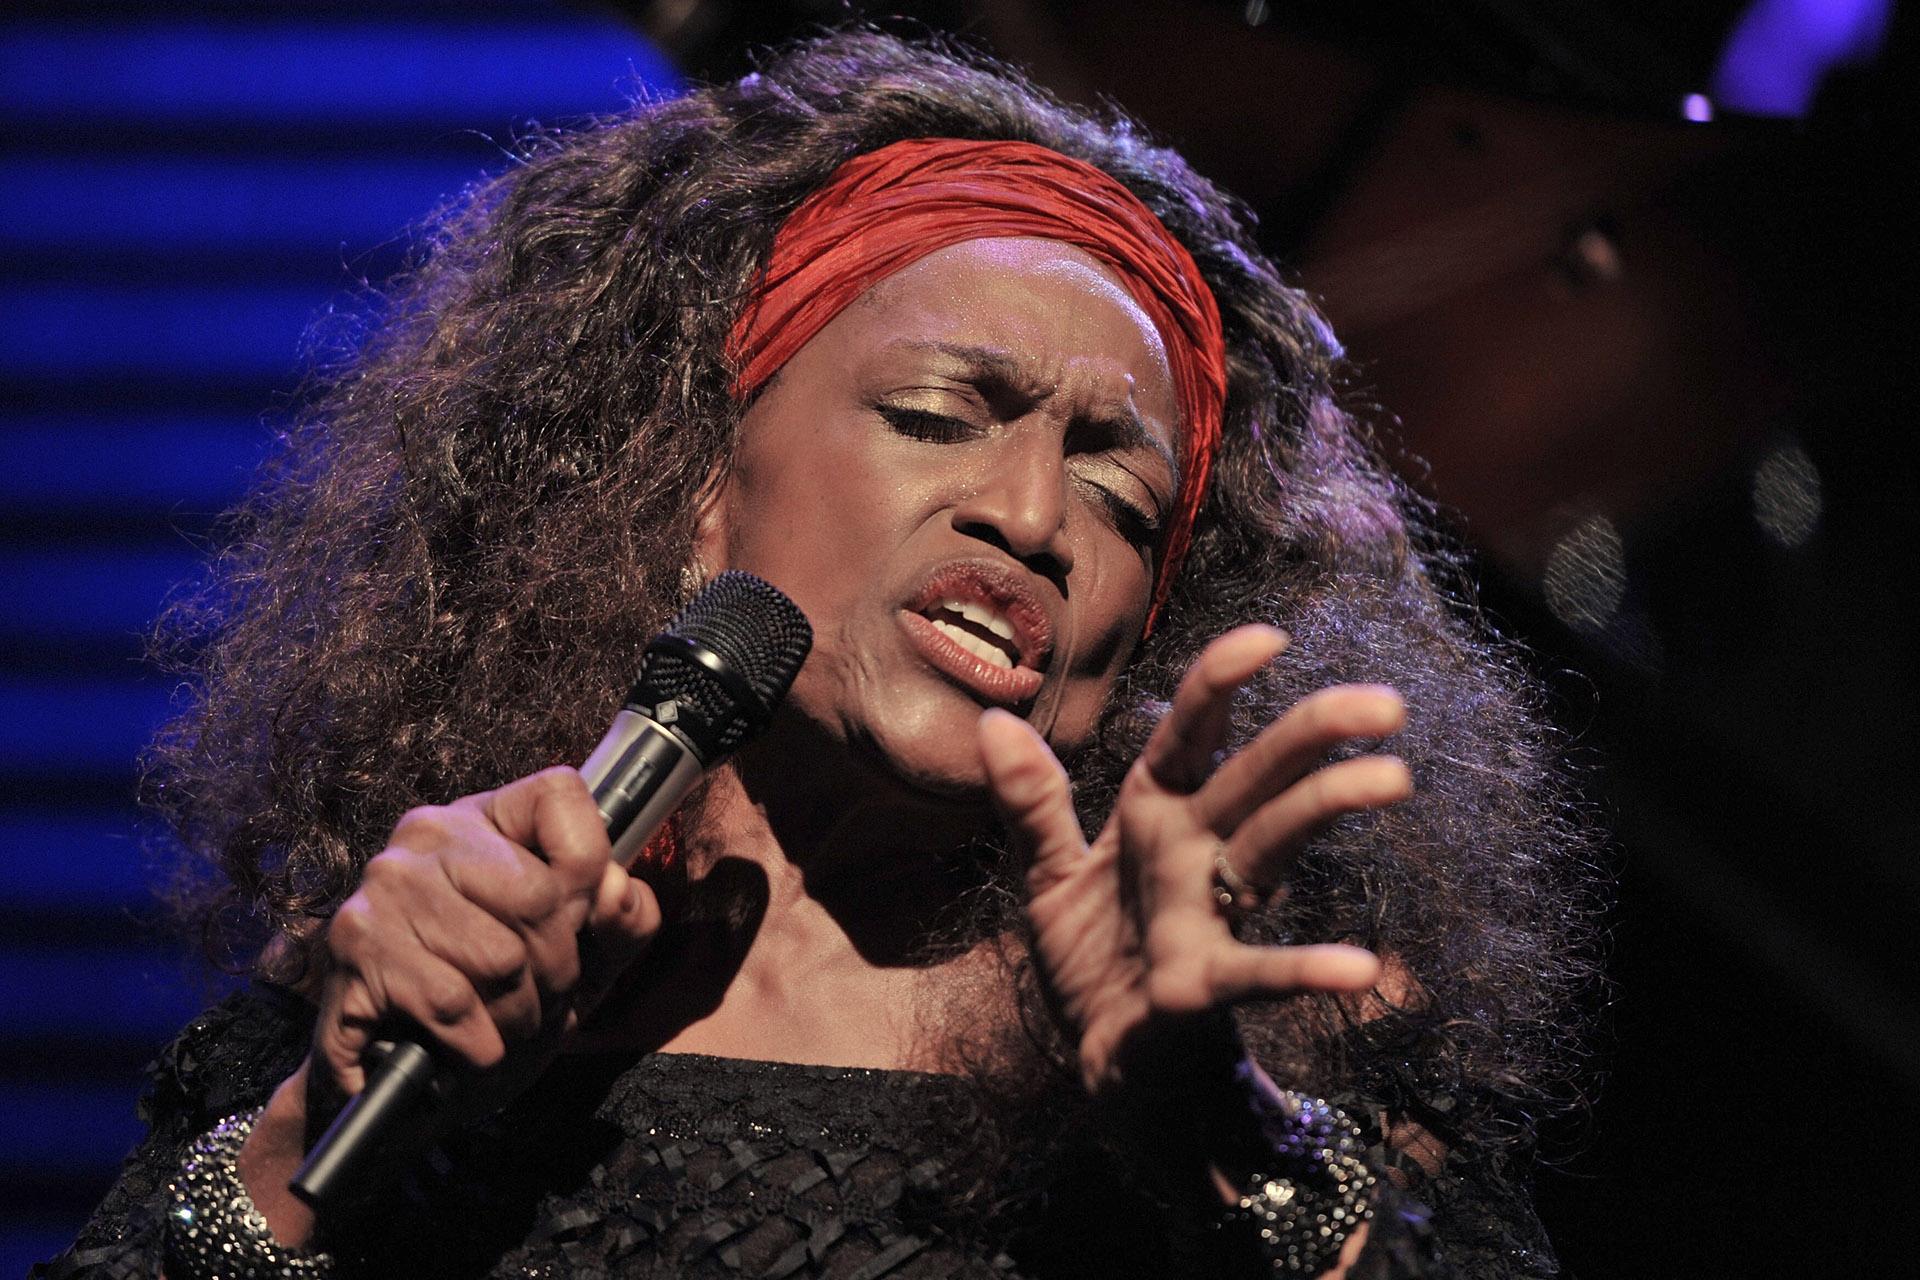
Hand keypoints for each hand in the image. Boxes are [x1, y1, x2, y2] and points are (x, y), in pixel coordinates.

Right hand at [239, 767, 659, 1241]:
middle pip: (540, 896)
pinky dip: (477, 1045)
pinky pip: (454, 1004)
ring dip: (517, 1015)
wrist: (409, 1097)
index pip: (561, 795)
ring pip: (500, 959)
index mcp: (486, 819)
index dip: (589, 868)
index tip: (577, 920)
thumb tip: (616, 892)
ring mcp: (384, 888)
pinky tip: (466, 1045)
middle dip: (558, 970)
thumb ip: (624, 918)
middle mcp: (427, 835)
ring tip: (502, 1022)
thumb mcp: (587, 958)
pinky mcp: (353, 949)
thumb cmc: (505, 1007)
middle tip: (539, 997)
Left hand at [977, 625, 1409, 1102]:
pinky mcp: (1206, 983)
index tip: (1268, 638)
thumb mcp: (1047, 875)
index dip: (1219, 684)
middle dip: (1314, 733)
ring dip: (1329, 810)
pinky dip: (1306, 968)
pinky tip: (1361, 969)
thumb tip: (991, 720)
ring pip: (1275, 846)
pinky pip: (1260, 971)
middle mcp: (1193, 851)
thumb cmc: (1094, 960)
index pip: (1189, 735)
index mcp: (1154, 814)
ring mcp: (1208, 914)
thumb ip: (1029, 802)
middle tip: (1384, 703)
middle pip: (1258, 777)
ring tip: (1391, 777)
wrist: (1108, 1061)